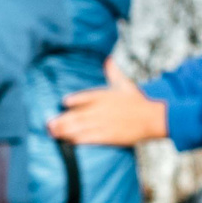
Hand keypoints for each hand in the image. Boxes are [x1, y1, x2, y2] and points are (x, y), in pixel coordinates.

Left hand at [51, 60, 167, 146]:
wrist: (153, 118)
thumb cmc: (137, 101)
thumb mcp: (125, 84)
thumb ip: (113, 72)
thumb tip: (108, 59)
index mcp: (104, 95)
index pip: (83, 96)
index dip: (72, 100)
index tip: (64, 103)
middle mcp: (100, 109)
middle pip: (75, 115)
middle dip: (60, 120)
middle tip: (48, 124)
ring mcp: (103, 123)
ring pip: (78, 127)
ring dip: (63, 131)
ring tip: (52, 133)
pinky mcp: (107, 136)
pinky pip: (88, 138)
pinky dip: (76, 140)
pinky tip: (68, 142)